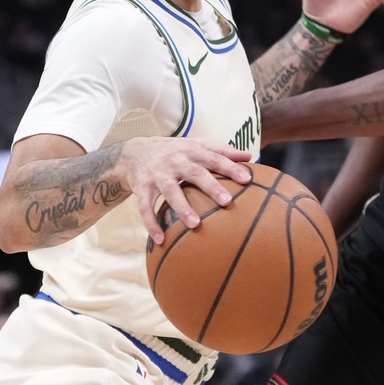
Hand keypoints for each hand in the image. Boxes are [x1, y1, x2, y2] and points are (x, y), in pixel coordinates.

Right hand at [119, 137, 252, 243]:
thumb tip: (249, 157)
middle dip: (211, 187)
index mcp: (191, 151)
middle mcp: (175, 161)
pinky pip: (145, 208)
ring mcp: (158, 175)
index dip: (230, 168)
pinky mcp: (142, 189)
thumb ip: (222, 150)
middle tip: (227, 202)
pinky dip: (151, 223)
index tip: (247, 180)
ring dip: (182, 208)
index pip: (214, 158)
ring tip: (196, 225)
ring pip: (170, 191)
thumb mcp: (196, 145)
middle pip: (194, 173)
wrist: (134, 152)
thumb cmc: (175, 151)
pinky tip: (160, 239)